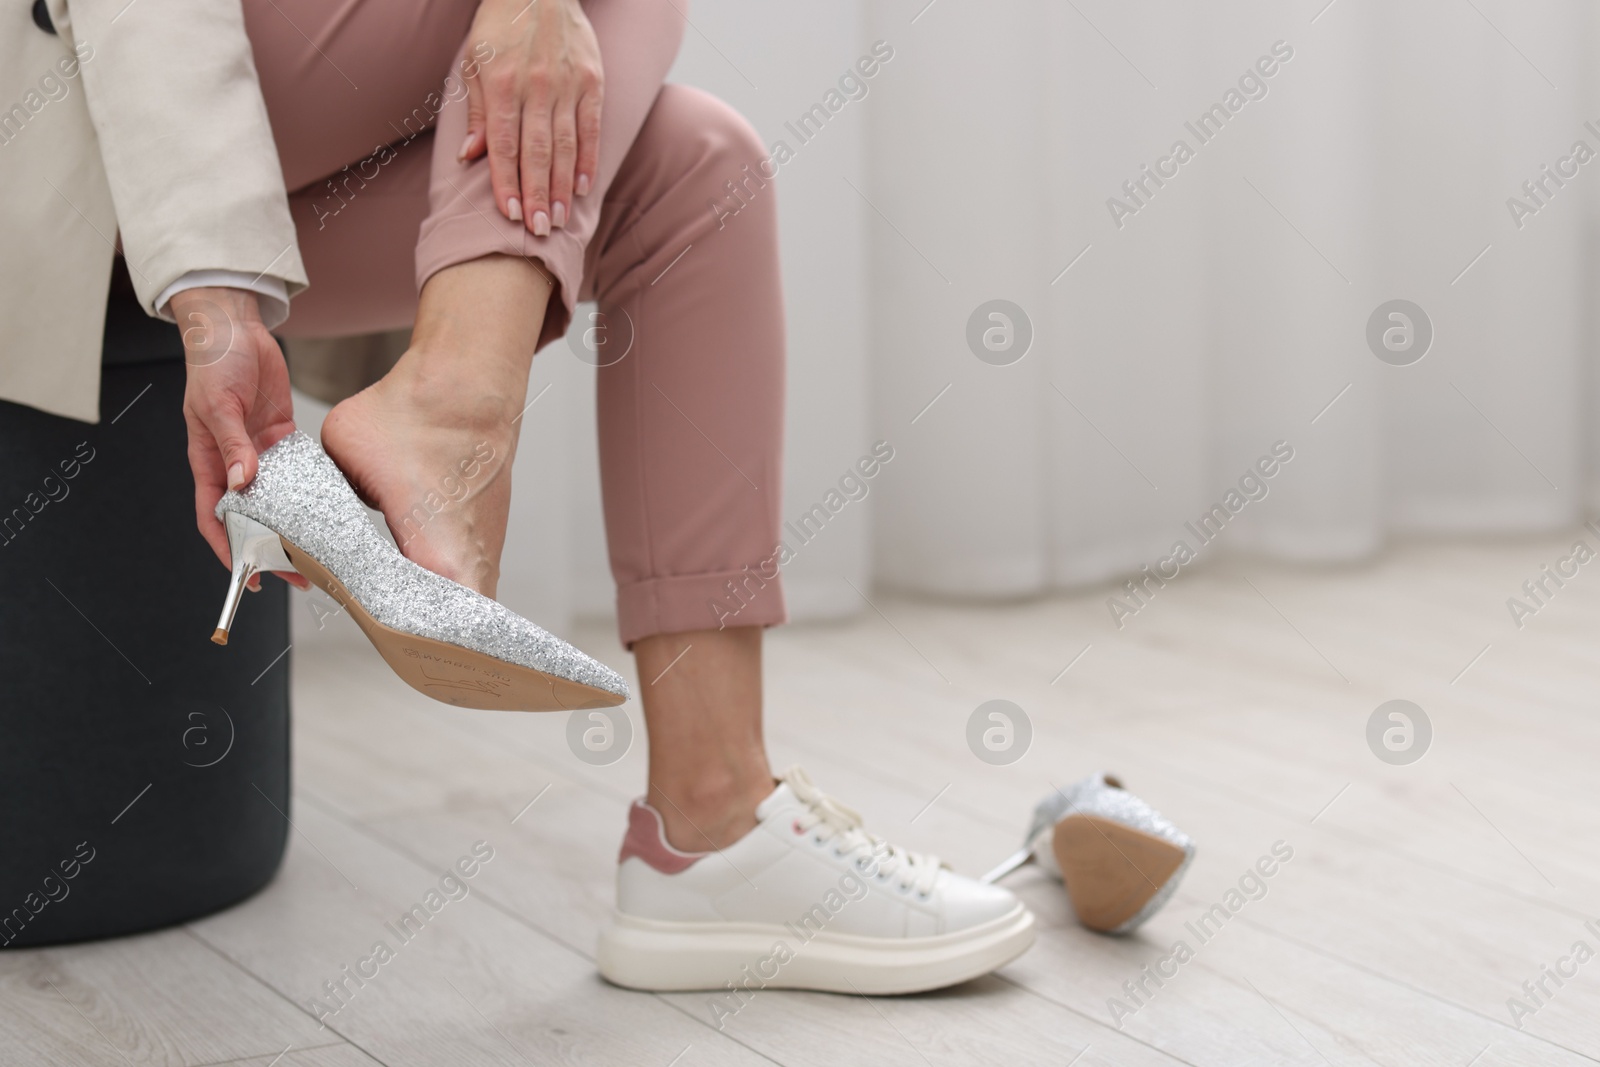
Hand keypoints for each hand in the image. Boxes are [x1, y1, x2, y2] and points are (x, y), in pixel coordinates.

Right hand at [176, 286, 308, 588]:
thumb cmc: (213, 362)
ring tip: (319, 550)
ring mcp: (258, 451)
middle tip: (299, 573)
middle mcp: (233, 462)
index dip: (230, 550)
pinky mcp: (281, 436)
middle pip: (252, 516)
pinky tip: (329, 508)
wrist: (234, 327)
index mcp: (208, 461)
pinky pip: (297, 470)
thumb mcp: (218, 404)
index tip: (248, 575)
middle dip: (271, 546)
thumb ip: (231, 444)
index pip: (215, 517)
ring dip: (294, 524)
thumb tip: (242, 482)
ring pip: (277, 498)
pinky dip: (310, 489)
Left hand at [460, 0, 602, 235]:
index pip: (503, 144)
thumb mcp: (475, 62)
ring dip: (562, 187)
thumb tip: (469, 156)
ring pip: (565, 147)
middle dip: (537, 195)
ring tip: (559, 220)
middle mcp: (536, 88)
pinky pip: (591, 129)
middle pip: (536, 153)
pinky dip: (588, 160)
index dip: (506, 182)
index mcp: (502, 84)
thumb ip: (476, 111)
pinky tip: (584, 188)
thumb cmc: (500, 28)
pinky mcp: (592, 82)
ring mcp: (567, 86)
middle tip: (537, 231)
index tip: (510, 214)